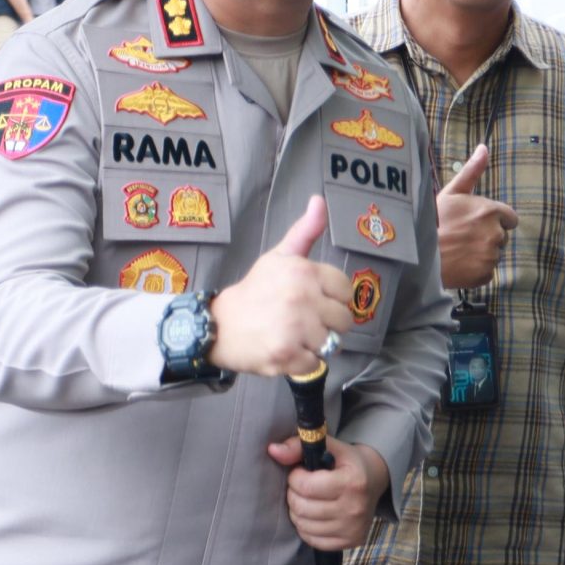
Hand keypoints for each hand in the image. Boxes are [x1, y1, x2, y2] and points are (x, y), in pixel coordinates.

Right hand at [208, 199, 352, 376]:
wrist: (218, 327)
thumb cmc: (255, 291)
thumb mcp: (279, 256)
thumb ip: (305, 231)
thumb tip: (319, 200)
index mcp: (304, 272)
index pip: (345, 290)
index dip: (331, 298)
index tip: (312, 300)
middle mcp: (301, 298)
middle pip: (344, 320)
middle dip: (327, 324)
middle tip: (301, 321)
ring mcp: (295, 328)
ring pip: (332, 343)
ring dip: (315, 344)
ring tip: (293, 335)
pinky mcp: (287, 354)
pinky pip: (316, 364)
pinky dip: (303, 363)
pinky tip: (286, 350)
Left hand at [268, 435, 390, 551]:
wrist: (376, 480)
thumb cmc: (348, 462)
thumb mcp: (330, 447)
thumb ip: (299, 446)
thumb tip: (272, 450)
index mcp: (352, 482)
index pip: (306, 487)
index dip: (295, 478)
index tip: (300, 472)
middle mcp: (355, 508)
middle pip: (302, 508)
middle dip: (293, 494)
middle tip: (301, 487)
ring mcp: (353, 528)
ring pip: (303, 525)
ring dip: (297, 511)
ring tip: (306, 500)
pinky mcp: (350, 542)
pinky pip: (312, 540)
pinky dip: (305, 528)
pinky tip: (312, 515)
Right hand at [435, 144, 519, 290]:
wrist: (416, 254)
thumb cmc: (431, 221)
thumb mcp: (450, 192)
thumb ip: (472, 171)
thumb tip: (484, 147)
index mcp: (490, 211)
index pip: (509, 218)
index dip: (494, 220)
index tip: (476, 223)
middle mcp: (495, 233)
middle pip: (500, 237)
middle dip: (486, 236)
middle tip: (461, 237)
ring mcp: (490, 255)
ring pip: (492, 254)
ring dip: (480, 254)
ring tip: (456, 250)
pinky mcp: (484, 274)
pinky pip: (486, 272)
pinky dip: (475, 271)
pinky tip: (458, 264)